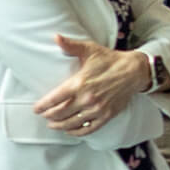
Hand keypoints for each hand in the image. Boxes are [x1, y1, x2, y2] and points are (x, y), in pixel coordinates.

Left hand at [34, 35, 149, 134]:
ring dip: (60, 126)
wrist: (134, 71)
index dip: (42, 106)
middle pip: (61, 113)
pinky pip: (88, 129)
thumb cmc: (110, 60)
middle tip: (44, 115)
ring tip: (53, 124)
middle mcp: (87, 99)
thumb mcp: (90, 49)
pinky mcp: (106, 116)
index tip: (36, 109)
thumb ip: (70, 45)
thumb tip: (55, 37)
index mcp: (80, 83)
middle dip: (49, 116)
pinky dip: (76, 132)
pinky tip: (70, 130)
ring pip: (72, 123)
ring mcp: (97, 109)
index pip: (54, 99)